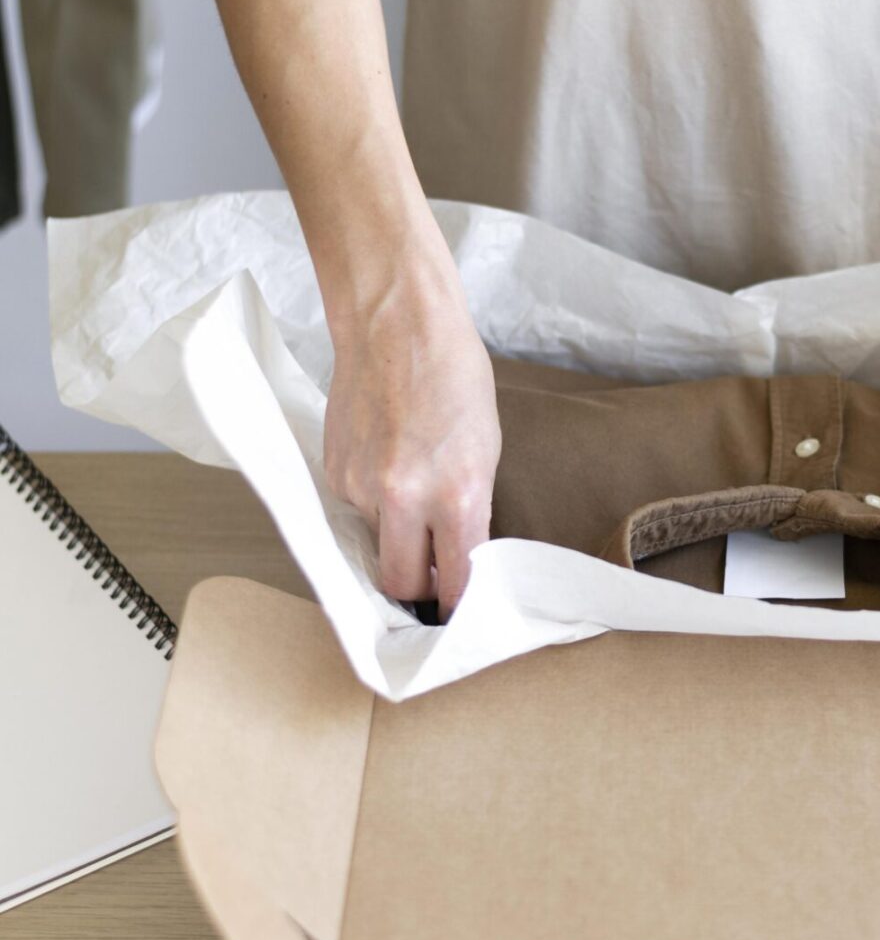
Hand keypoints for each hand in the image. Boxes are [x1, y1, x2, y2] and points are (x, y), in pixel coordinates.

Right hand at [323, 260, 500, 617]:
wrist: (397, 325)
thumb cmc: (454, 378)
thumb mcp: (485, 451)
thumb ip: (469, 510)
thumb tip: (456, 556)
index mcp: (456, 495)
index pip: (454, 582)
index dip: (456, 606)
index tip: (458, 613)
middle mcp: (403, 499)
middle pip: (398, 585)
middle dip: (415, 590)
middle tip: (430, 580)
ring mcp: (361, 487)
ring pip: (374, 547)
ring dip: (393, 541)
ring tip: (411, 502)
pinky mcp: (333, 474)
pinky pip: (353, 514)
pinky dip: (371, 507)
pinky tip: (387, 470)